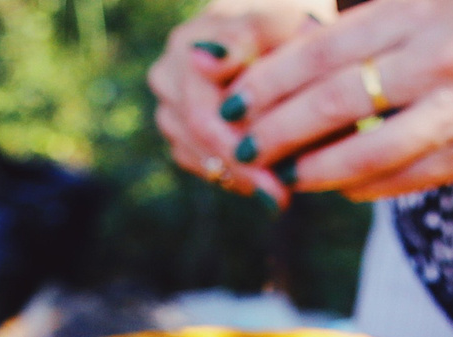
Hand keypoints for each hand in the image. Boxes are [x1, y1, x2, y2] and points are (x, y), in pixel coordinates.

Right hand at [150, 0, 332, 203]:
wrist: (278, 35)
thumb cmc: (285, 26)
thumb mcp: (275, 23)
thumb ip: (243, 37)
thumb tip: (203, 60)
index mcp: (185, 46)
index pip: (202, 113)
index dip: (237, 148)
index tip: (275, 180)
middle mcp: (167, 76)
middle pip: (197, 138)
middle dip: (242, 170)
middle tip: (280, 199)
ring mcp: (169, 105)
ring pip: (197, 157)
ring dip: (238, 175)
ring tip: (278, 189)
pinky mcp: (179, 131)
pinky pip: (201, 165)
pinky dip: (232, 174)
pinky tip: (262, 177)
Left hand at [217, 0, 452, 202]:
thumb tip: (332, 10)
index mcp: (421, 11)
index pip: (324, 50)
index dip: (271, 78)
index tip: (234, 95)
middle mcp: (438, 61)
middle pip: (337, 102)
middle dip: (280, 127)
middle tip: (241, 143)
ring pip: (374, 150)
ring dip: (322, 168)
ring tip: (286, 175)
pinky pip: (417, 175)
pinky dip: (376, 185)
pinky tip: (345, 189)